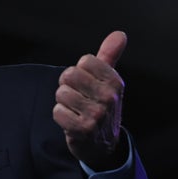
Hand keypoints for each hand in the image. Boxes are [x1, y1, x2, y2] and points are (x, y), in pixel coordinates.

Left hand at [53, 31, 127, 170]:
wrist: (102, 144)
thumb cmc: (101, 105)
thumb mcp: (108, 81)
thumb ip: (110, 56)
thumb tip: (119, 34)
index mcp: (116, 82)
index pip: (84, 61)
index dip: (80, 71)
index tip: (87, 84)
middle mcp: (109, 98)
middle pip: (69, 75)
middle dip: (68, 86)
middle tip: (78, 97)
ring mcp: (97, 114)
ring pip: (61, 93)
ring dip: (63, 102)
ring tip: (75, 110)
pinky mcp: (83, 129)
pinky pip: (57, 112)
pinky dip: (60, 116)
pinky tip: (71, 122)